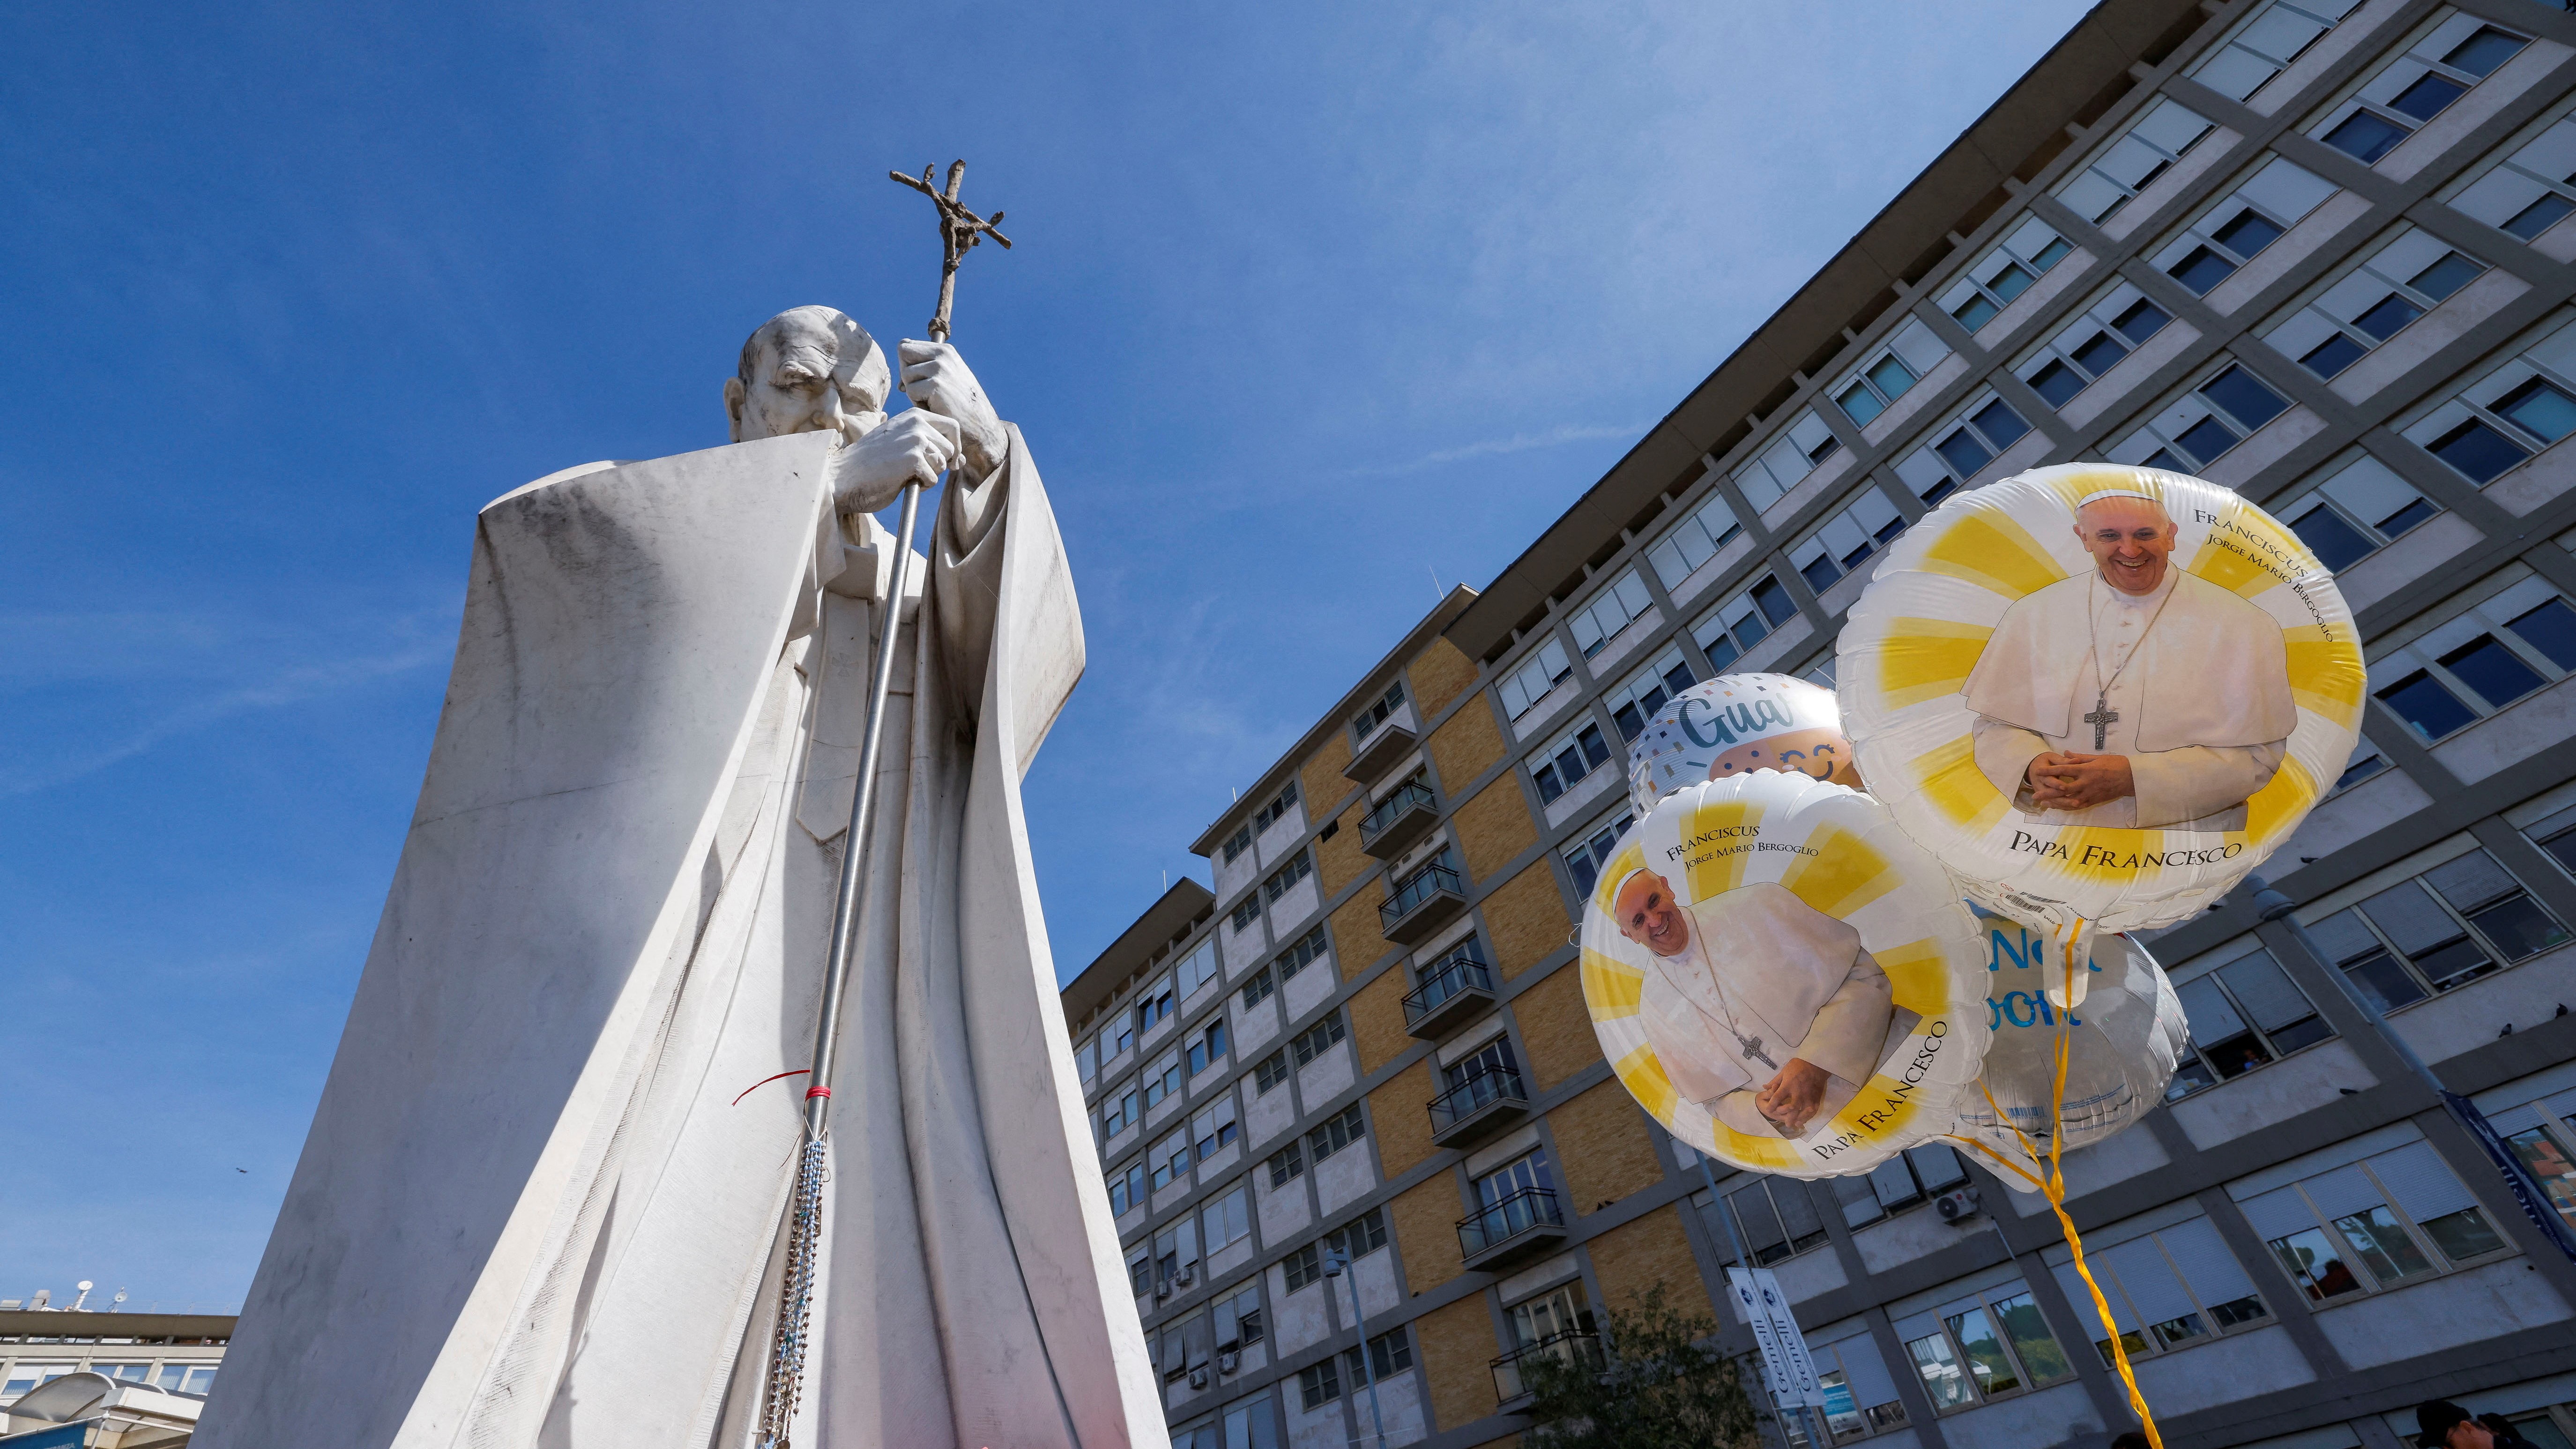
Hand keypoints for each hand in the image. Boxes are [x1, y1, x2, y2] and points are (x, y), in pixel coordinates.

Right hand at [831, 409, 960, 514]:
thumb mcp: (900, 441)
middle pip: (951, 448)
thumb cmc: (871, 462)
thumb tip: (960, 459)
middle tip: (916, 470)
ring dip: (928, 475)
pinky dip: (921, 486)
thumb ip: (927, 442)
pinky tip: (901, 481)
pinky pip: (933, 479)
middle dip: (939, 463)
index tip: (947, 461)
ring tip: (904, 473)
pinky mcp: (913, 460)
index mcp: (913, 415)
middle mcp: (916, 422)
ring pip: (942, 464)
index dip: (954, 446)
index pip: (952, 426)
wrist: (844, 476)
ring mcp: (915, 440)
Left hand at [898, 340, 1006, 479]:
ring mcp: (940, 368)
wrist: (980, 427)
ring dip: (914, 392)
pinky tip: (936, 409)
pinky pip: (911, 391)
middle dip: (908, 374)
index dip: (907, 364)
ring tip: (934, 401)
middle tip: (926, 392)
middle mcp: (943, 354)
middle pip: (903, 355)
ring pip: (906, 375)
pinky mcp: (936, 385)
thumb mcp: (947, 375)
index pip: (906, 345)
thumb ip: (926, 361)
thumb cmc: (959, 405)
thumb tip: (902, 347)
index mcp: (945, 350)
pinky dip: (919, 404)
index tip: (921, 379)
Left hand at [1754, 1059, 1831, 1136]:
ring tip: (1796, 1124)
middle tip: (1786, 1123)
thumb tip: (1764, 1087)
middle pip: (1792, 1108)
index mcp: (1788, 1085)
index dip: (1772, 1105)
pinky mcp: (1817, 1096)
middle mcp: (1798, 1092)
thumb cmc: (1798, 1065)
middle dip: (1788, 1117)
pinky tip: (1806, 1119)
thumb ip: (1775, 1081)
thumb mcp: (1784, 1070)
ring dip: (1800, 1119)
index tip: (1769, 1110)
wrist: (1817, 1062)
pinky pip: (1814, 1108)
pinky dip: (1810, 1115)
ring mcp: (1808, 1095)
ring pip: (1804, 1110)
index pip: (1777, 1097)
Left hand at [2026, 751, 2135, 810]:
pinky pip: (2079, 805)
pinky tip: (2059, 807)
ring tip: (2044, 803)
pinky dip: (2068, 807)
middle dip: (2048, 792)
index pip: (2064, 770)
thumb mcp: (2097, 757)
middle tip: (2035, 794)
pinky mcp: (2095, 800)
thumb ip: (2080, 756)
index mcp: (2086, 769)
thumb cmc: (2116, 764)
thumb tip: (2066, 752)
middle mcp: (2086, 782)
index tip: (2038, 771)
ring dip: (2056, 802)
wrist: (2133, 777)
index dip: (2050, 771)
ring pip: (2069, 800)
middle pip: (2063, 788)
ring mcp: (2090, 793)